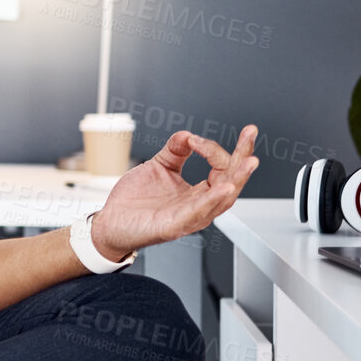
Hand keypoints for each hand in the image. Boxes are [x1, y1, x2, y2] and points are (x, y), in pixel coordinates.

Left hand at [91, 126, 259, 258]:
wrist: (110, 222)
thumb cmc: (134, 202)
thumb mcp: (158, 167)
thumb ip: (175, 150)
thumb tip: (188, 134)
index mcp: (198, 193)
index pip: (223, 169)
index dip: (215, 149)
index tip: (197, 139)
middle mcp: (199, 206)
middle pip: (232, 182)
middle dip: (243, 158)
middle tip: (251, 135)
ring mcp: (189, 218)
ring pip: (222, 199)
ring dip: (238, 178)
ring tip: (249, 161)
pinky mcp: (174, 226)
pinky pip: (198, 213)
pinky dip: (213, 200)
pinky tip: (225, 188)